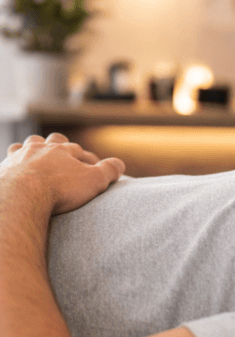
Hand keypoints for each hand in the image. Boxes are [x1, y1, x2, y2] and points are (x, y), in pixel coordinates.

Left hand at [2, 134, 124, 214]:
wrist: (21, 196)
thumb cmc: (59, 188)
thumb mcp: (94, 181)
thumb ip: (109, 170)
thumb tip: (120, 163)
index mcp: (62, 150)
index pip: (78, 150)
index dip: (87, 159)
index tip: (93, 169)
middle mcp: (39, 148)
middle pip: (51, 140)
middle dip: (60, 146)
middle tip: (66, 157)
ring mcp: (19, 157)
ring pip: (27, 145)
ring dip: (34, 149)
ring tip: (39, 158)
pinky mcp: (3, 169)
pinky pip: (9, 159)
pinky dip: (15, 162)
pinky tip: (18, 169)